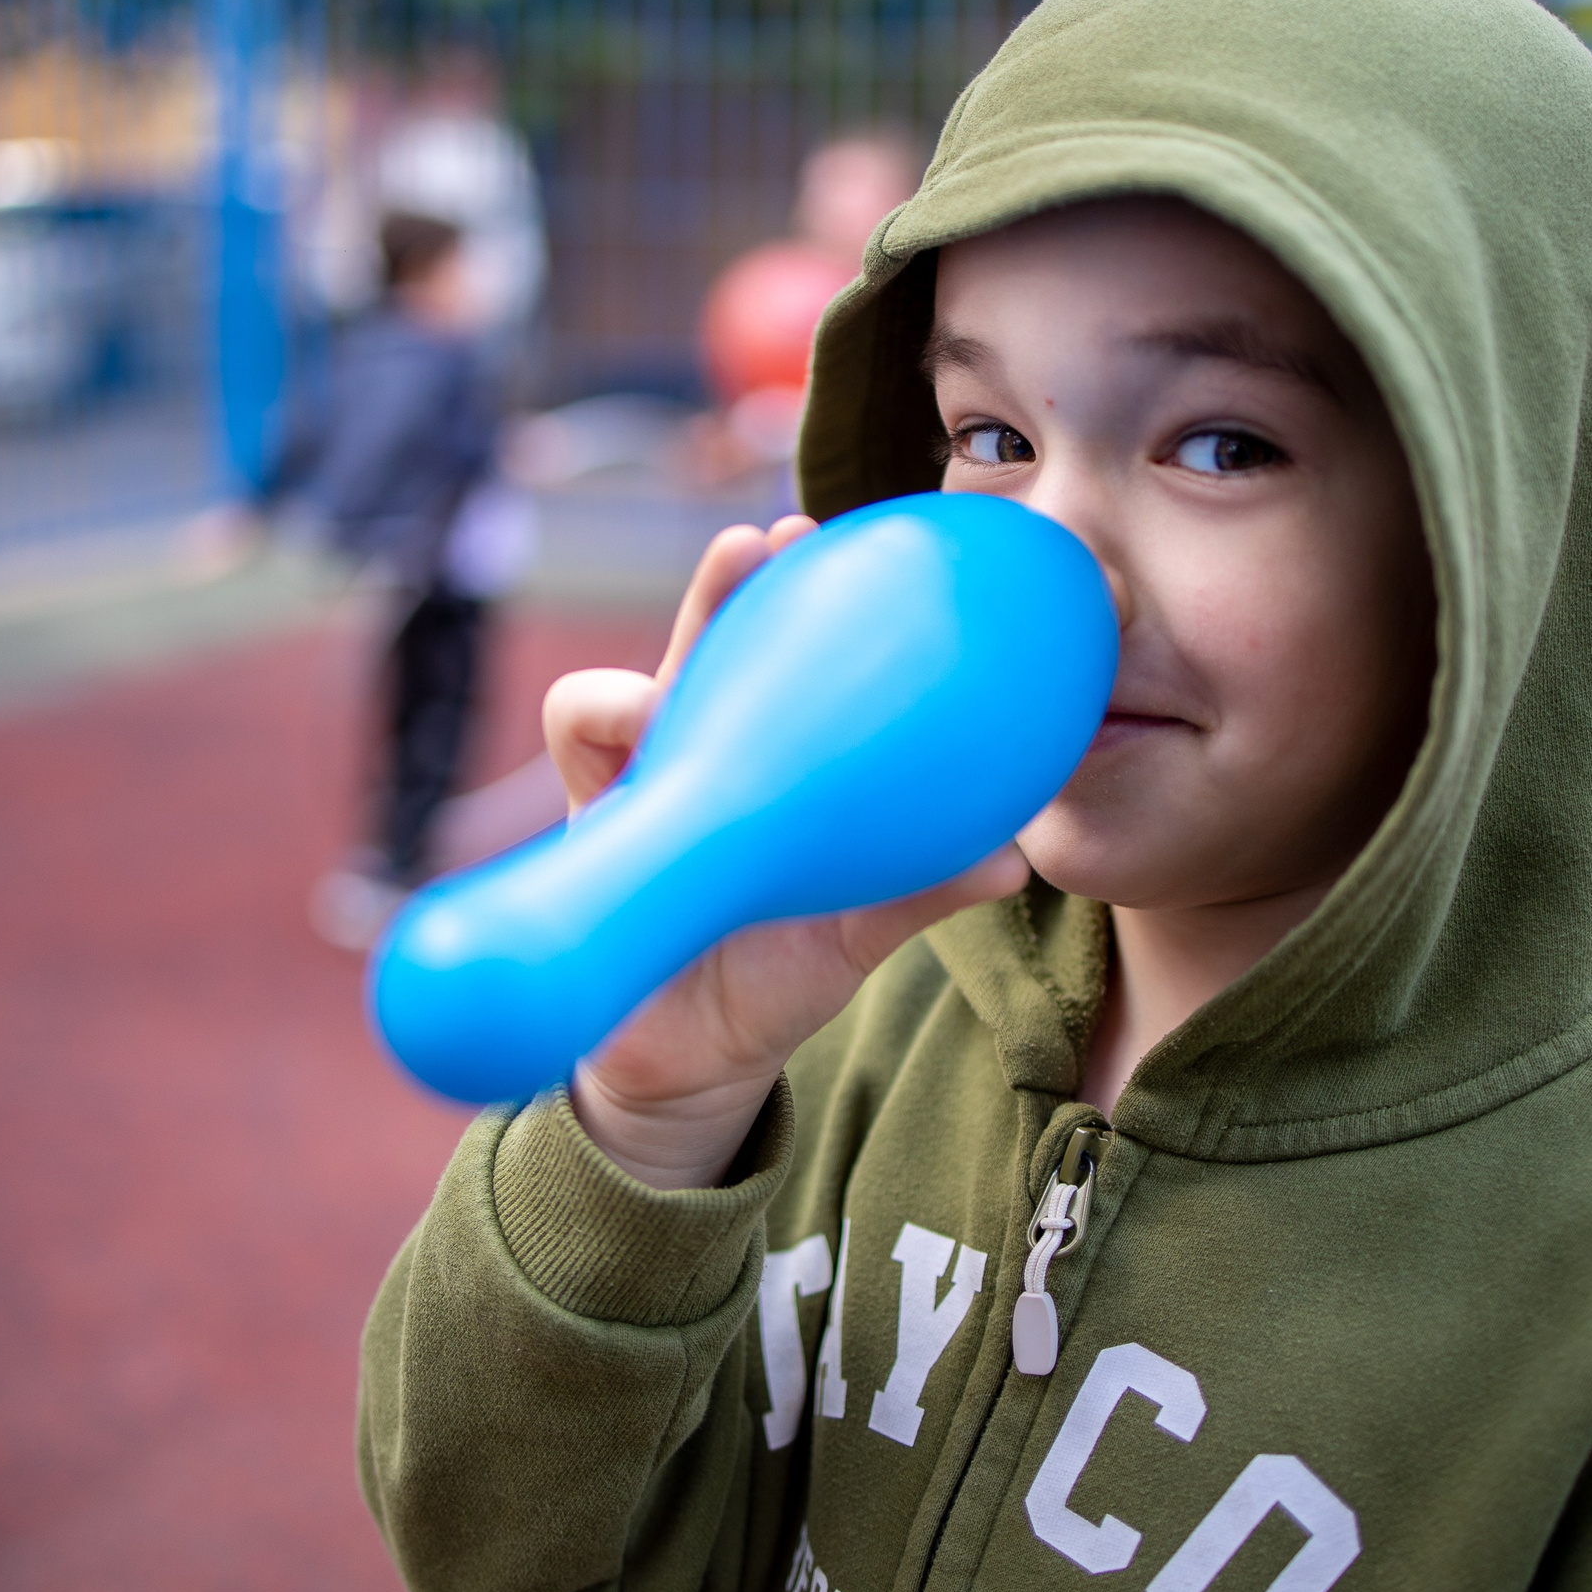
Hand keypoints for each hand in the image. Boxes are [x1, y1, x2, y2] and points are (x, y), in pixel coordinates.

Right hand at [542, 516, 1030, 1190]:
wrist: (697, 1058)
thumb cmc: (778, 963)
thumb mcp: (861, 922)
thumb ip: (927, 886)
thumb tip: (1018, 860)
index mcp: (757, 754)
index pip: (766, 651)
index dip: (785, 589)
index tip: (816, 533)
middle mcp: (685, 756)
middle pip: (688, 650)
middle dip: (711, 591)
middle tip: (750, 545)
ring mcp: (625, 798)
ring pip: (597, 715)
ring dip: (615, 699)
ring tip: (644, 707)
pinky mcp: (584, 853)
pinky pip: (573, 804)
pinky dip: (591, 775)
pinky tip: (615, 772)